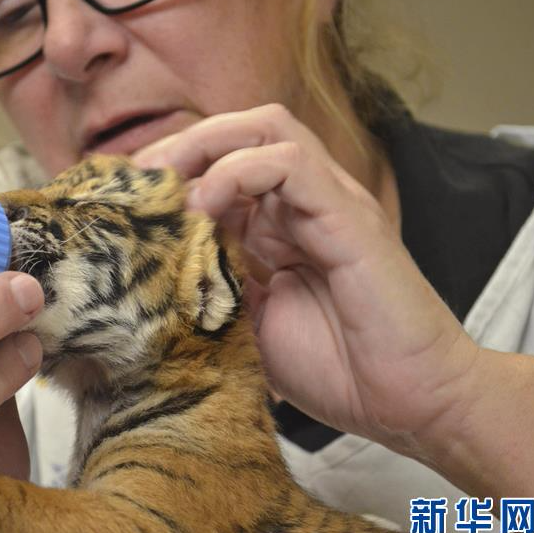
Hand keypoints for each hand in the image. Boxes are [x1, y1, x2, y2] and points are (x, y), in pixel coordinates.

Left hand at [134, 105, 479, 457]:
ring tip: (165, 183)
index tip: (125, 200)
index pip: (220, 164)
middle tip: (137, 180)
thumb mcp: (247, 324)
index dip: (170, 171)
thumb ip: (209, 285)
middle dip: (181, 144)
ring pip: (266, 129)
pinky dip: (241, 171)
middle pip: (240, 131)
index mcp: (277, 226)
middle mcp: (302, 204)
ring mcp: (329, 204)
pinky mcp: (351, 218)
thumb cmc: (334, 368)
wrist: (409, 403)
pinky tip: (207, 204)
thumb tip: (150, 270)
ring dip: (204, 146)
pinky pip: (293, 165)